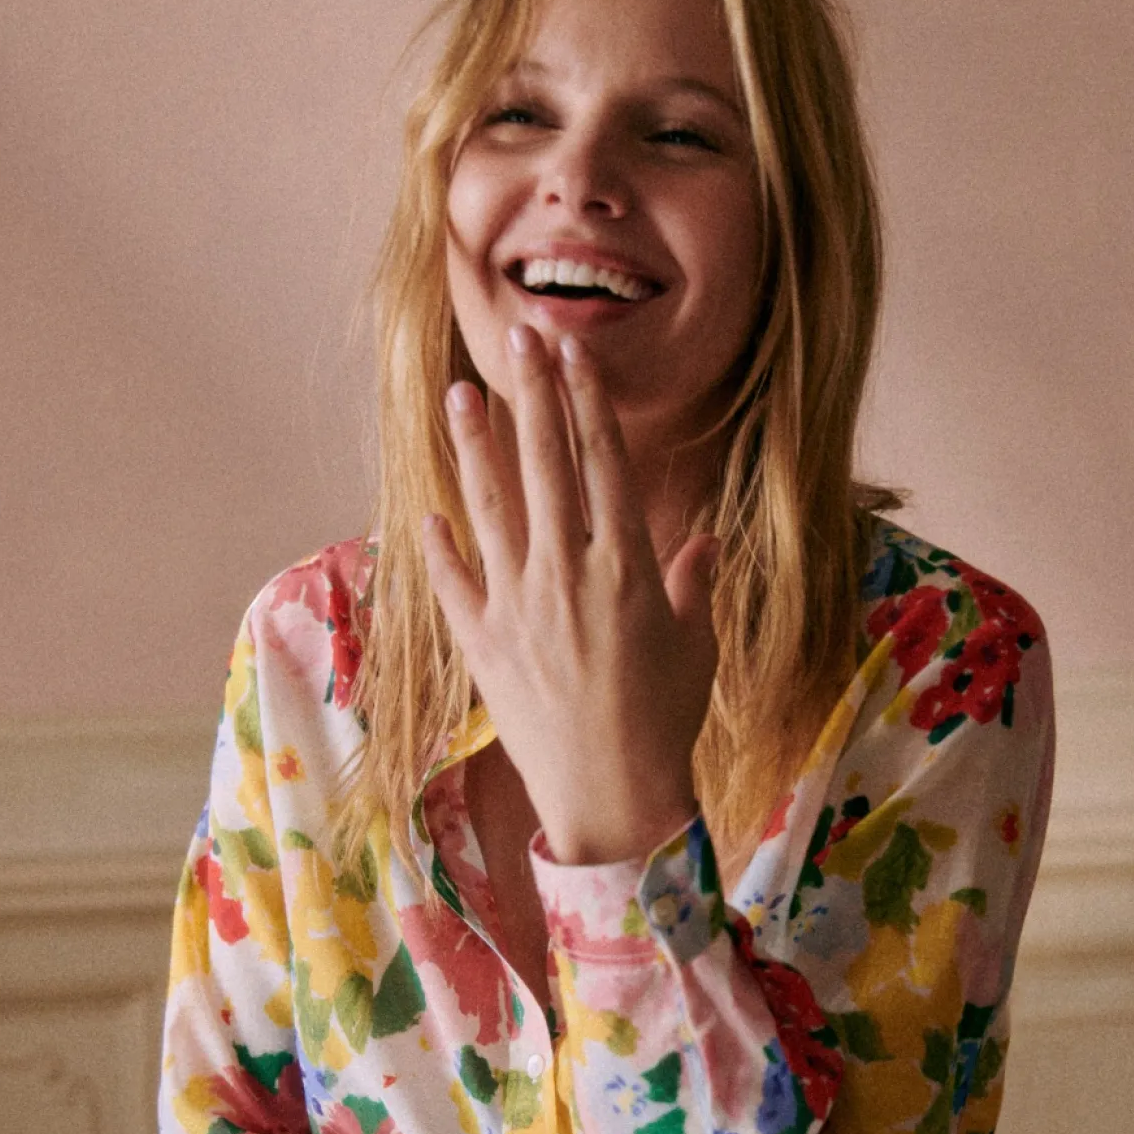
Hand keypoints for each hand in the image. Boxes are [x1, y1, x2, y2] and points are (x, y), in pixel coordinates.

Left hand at [420, 325, 720, 865]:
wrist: (611, 796)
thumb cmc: (664, 721)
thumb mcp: (694, 646)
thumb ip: (692, 584)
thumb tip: (704, 540)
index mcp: (627, 566)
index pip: (603, 463)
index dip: (587, 402)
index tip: (574, 354)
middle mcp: (568, 572)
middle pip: (545, 463)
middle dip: (532, 393)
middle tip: (518, 337)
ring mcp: (518, 605)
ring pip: (490, 506)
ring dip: (474, 445)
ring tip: (459, 393)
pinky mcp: (482, 642)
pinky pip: (455, 581)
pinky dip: (440, 546)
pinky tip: (429, 514)